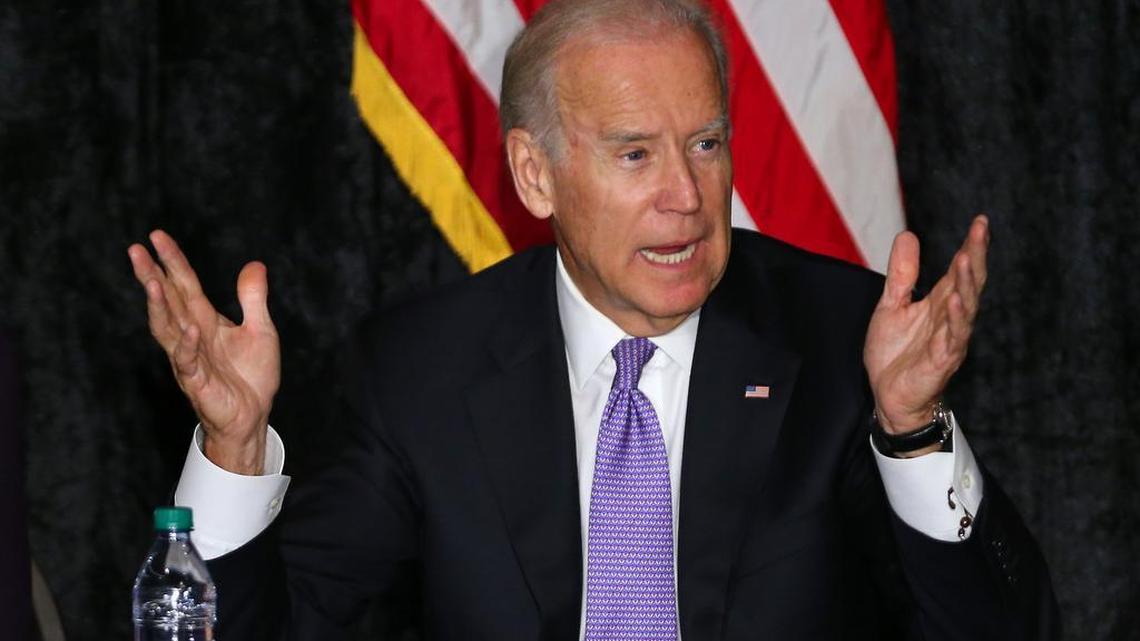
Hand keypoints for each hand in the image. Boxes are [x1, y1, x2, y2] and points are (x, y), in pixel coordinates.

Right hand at [128, 230, 279, 473]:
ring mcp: (191, 359)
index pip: (184, 285)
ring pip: (168, 329)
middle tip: (135, 250)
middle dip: (151, 276)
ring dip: (159, 306)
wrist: (253, 416)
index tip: (155, 236)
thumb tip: (254, 264)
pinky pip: (189, 362)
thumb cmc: (252, 375)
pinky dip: (189, 346)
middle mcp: (192, 336)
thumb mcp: (261, 329)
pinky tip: (191, 329)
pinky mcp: (199, 382)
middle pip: (168, 301)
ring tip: (152, 281)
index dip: (171, 261)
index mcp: (205, 320)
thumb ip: (253, 298)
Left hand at [863, 216, 988, 451]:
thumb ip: (902, 274)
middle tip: (980, 231)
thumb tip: (908, 235)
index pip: (959, 270)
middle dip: (976, 256)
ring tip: (967, 257)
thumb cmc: (896, 354)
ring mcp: (949, 339)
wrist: (890, 397)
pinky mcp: (942, 360)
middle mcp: (951, 318)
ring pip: (965, 307)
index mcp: (940, 304)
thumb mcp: (892, 305)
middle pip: (969, 283)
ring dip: (967, 283)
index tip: (980, 222)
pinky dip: (955, 319)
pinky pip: (952, 338)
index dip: (970, 247)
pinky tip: (956, 300)